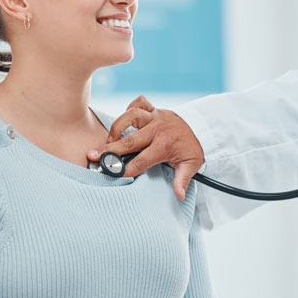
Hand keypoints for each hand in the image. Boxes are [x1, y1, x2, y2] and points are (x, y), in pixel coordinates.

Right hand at [87, 95, 204, 199]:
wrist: (203, 127)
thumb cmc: (194, 148)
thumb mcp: (191, 165)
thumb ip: (182, 180)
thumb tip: (179, 195)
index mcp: (164, 146)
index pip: (141, 161)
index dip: (126, 169)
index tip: (113, 174)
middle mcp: (157, 130)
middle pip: (130, 141)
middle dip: (110, 150)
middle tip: (94, 156)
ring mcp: (155, 117)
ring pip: (132, 116)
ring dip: (117, 126)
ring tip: (109, 139)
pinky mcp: (154, 109)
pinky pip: (140, 102)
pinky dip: (131, 106)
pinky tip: (125, 119)